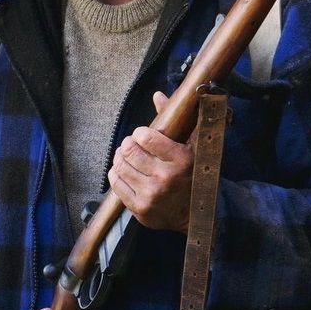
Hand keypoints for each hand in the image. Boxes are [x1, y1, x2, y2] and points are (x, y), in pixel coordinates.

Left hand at [107, 91, 194, 232]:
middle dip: (128, 144)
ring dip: (120, 158)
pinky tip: (123, 171)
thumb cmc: (191, 175)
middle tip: (132, 145)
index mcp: (181, 159)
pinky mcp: (140, 209)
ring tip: (127, 157)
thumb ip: (177, 120)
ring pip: (119, 166)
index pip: (145, 137)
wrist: (194, 214)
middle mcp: (166, 178)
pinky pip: (116, 184)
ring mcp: (151, 195)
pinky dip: (116, 174)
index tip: (143, 136)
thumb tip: (157, 95)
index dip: (140, 133)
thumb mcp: (192, 147)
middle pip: (129, 150)